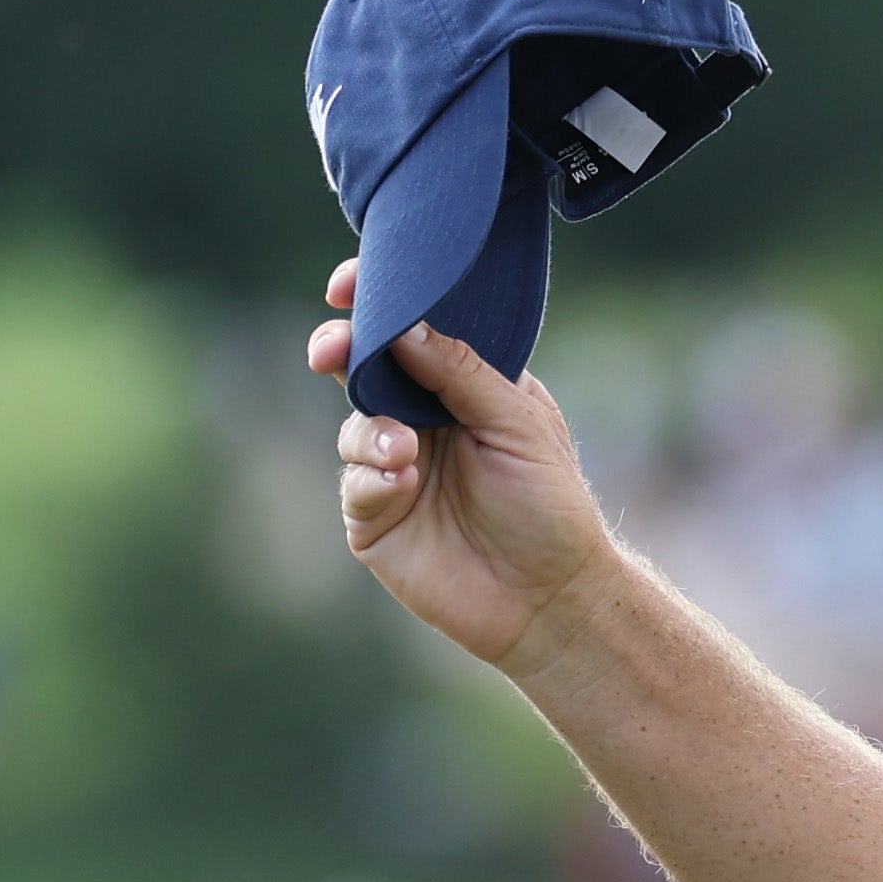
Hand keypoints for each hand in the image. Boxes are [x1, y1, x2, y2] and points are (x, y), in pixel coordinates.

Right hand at [309, 260, 620, 672]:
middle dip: (340, 350)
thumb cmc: (550, 506)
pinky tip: (400, 485)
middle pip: (363, 368)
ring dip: (370, 431)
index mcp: (463, 387)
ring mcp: (394, 467)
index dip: (377, 302)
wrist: (550, 597)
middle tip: (332, 350)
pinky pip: (353, 483)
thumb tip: (404, 324)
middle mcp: (423, 421)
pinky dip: (370, 478)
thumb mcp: (518, 424)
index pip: (412, 331)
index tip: (348, 283)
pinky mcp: (375, 517)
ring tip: (404, 453)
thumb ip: (462, 372)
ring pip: (352, 425)